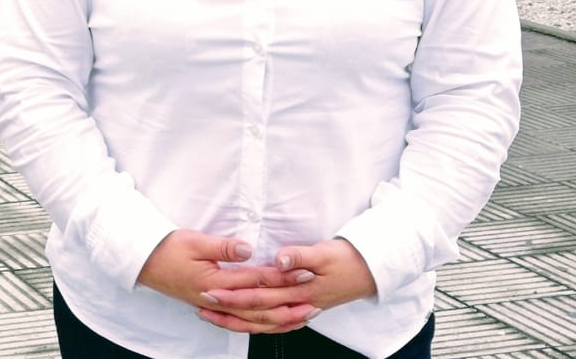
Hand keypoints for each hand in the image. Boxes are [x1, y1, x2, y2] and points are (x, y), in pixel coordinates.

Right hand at [136, 230, 318, 333]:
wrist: (144, 263)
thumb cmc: (168, 249)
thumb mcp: (193, 241)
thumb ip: (222, 246)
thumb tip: (247, 249)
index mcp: (216, 281)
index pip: (256, 280)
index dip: (281, 276)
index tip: (303, 271)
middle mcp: (218, 299)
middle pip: (260, 306)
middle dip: (288, 303)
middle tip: (313, 300)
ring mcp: (215, 306)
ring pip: (252, 319)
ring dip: (279, 319)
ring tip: (302, 317)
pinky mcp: (213, 307)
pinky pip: (241, 321)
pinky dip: (260, 324)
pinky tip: (273, 323)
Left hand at [198, 238, 377, 333]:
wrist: (371, 271)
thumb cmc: (347, 258)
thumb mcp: (324, 251)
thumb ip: (300, 255)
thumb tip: (279, 260)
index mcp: (298, 289)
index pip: (259, 294)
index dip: (234, 294)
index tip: (212, 289)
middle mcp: (298, 304)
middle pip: (257, 310)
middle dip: (228, 308)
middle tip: (204, 302)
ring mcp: (302, 309)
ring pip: (265, 321)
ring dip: (239, 320)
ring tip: (215, 315)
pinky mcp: (305, 308)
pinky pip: (278, 323)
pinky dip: (260, 324)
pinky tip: (247, 324)